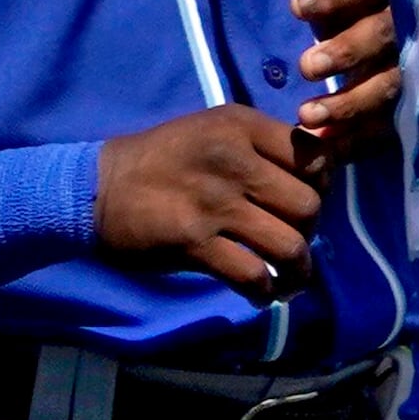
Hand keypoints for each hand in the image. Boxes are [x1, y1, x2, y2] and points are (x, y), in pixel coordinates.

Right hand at [95, 108, 321, 289]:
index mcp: (241, 126)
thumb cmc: (163, 160)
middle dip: (309, 232)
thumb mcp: (213, 131)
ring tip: (287, 279)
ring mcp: (214, 202)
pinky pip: (252, 274)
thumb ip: (262, 146)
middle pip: (308, 205)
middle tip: (290, 241)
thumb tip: (318, 176)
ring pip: (289, 245)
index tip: (302, 203)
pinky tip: (259, 293)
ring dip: (296, 271)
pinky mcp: (194, 241)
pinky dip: (264, 291)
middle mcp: (234, 159)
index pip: (314, 157)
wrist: (98, 188)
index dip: (320, 186)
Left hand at [290, 0, 400, 155]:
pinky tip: (326, 142)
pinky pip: (390, 122)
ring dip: (351, 103)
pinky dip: (357, 136)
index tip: (297, 6)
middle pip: (386, 36)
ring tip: (306, 116)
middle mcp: (414, 22)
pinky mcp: (418, 102)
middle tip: (306, 68)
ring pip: (391, 85)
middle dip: (347, 52)